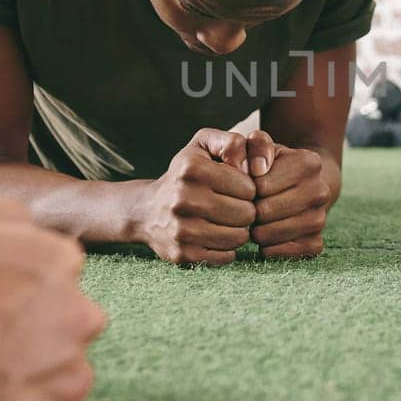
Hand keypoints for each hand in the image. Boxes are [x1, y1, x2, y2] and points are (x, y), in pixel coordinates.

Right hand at [132, 128, 257, 265]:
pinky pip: (226, 256)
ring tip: (228, 222)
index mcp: (192, 168)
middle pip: (246, 214)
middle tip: (235, 207)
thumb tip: (253, 166)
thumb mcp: (204, 145)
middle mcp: (182, 198)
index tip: (237, 189)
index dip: (249, 189)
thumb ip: (233, 143)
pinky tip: (216, 236)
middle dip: (246, 211)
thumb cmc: (185, 175)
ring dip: (239, 231)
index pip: (248, 187)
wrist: (147, 211)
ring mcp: (180, 229)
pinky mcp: (182, 254)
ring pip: (238, 237)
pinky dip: (227, 248)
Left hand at [245, 131, 328, 259]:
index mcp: (309, 163)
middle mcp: (320, 191)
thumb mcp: (262, 146)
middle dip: (249, 211)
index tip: (248, 187)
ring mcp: (321, 219)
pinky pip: (284, 253)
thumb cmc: (273, 165)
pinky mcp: (316, 242)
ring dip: (256, 231)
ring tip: (255, 221)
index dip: (246, 189)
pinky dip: (269, 249)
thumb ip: (256, 145)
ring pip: (272, 235)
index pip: (260, 186)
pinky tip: (266, 237)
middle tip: (248, 207)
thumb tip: (257, 169)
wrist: (303, 185)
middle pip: (265, 212)